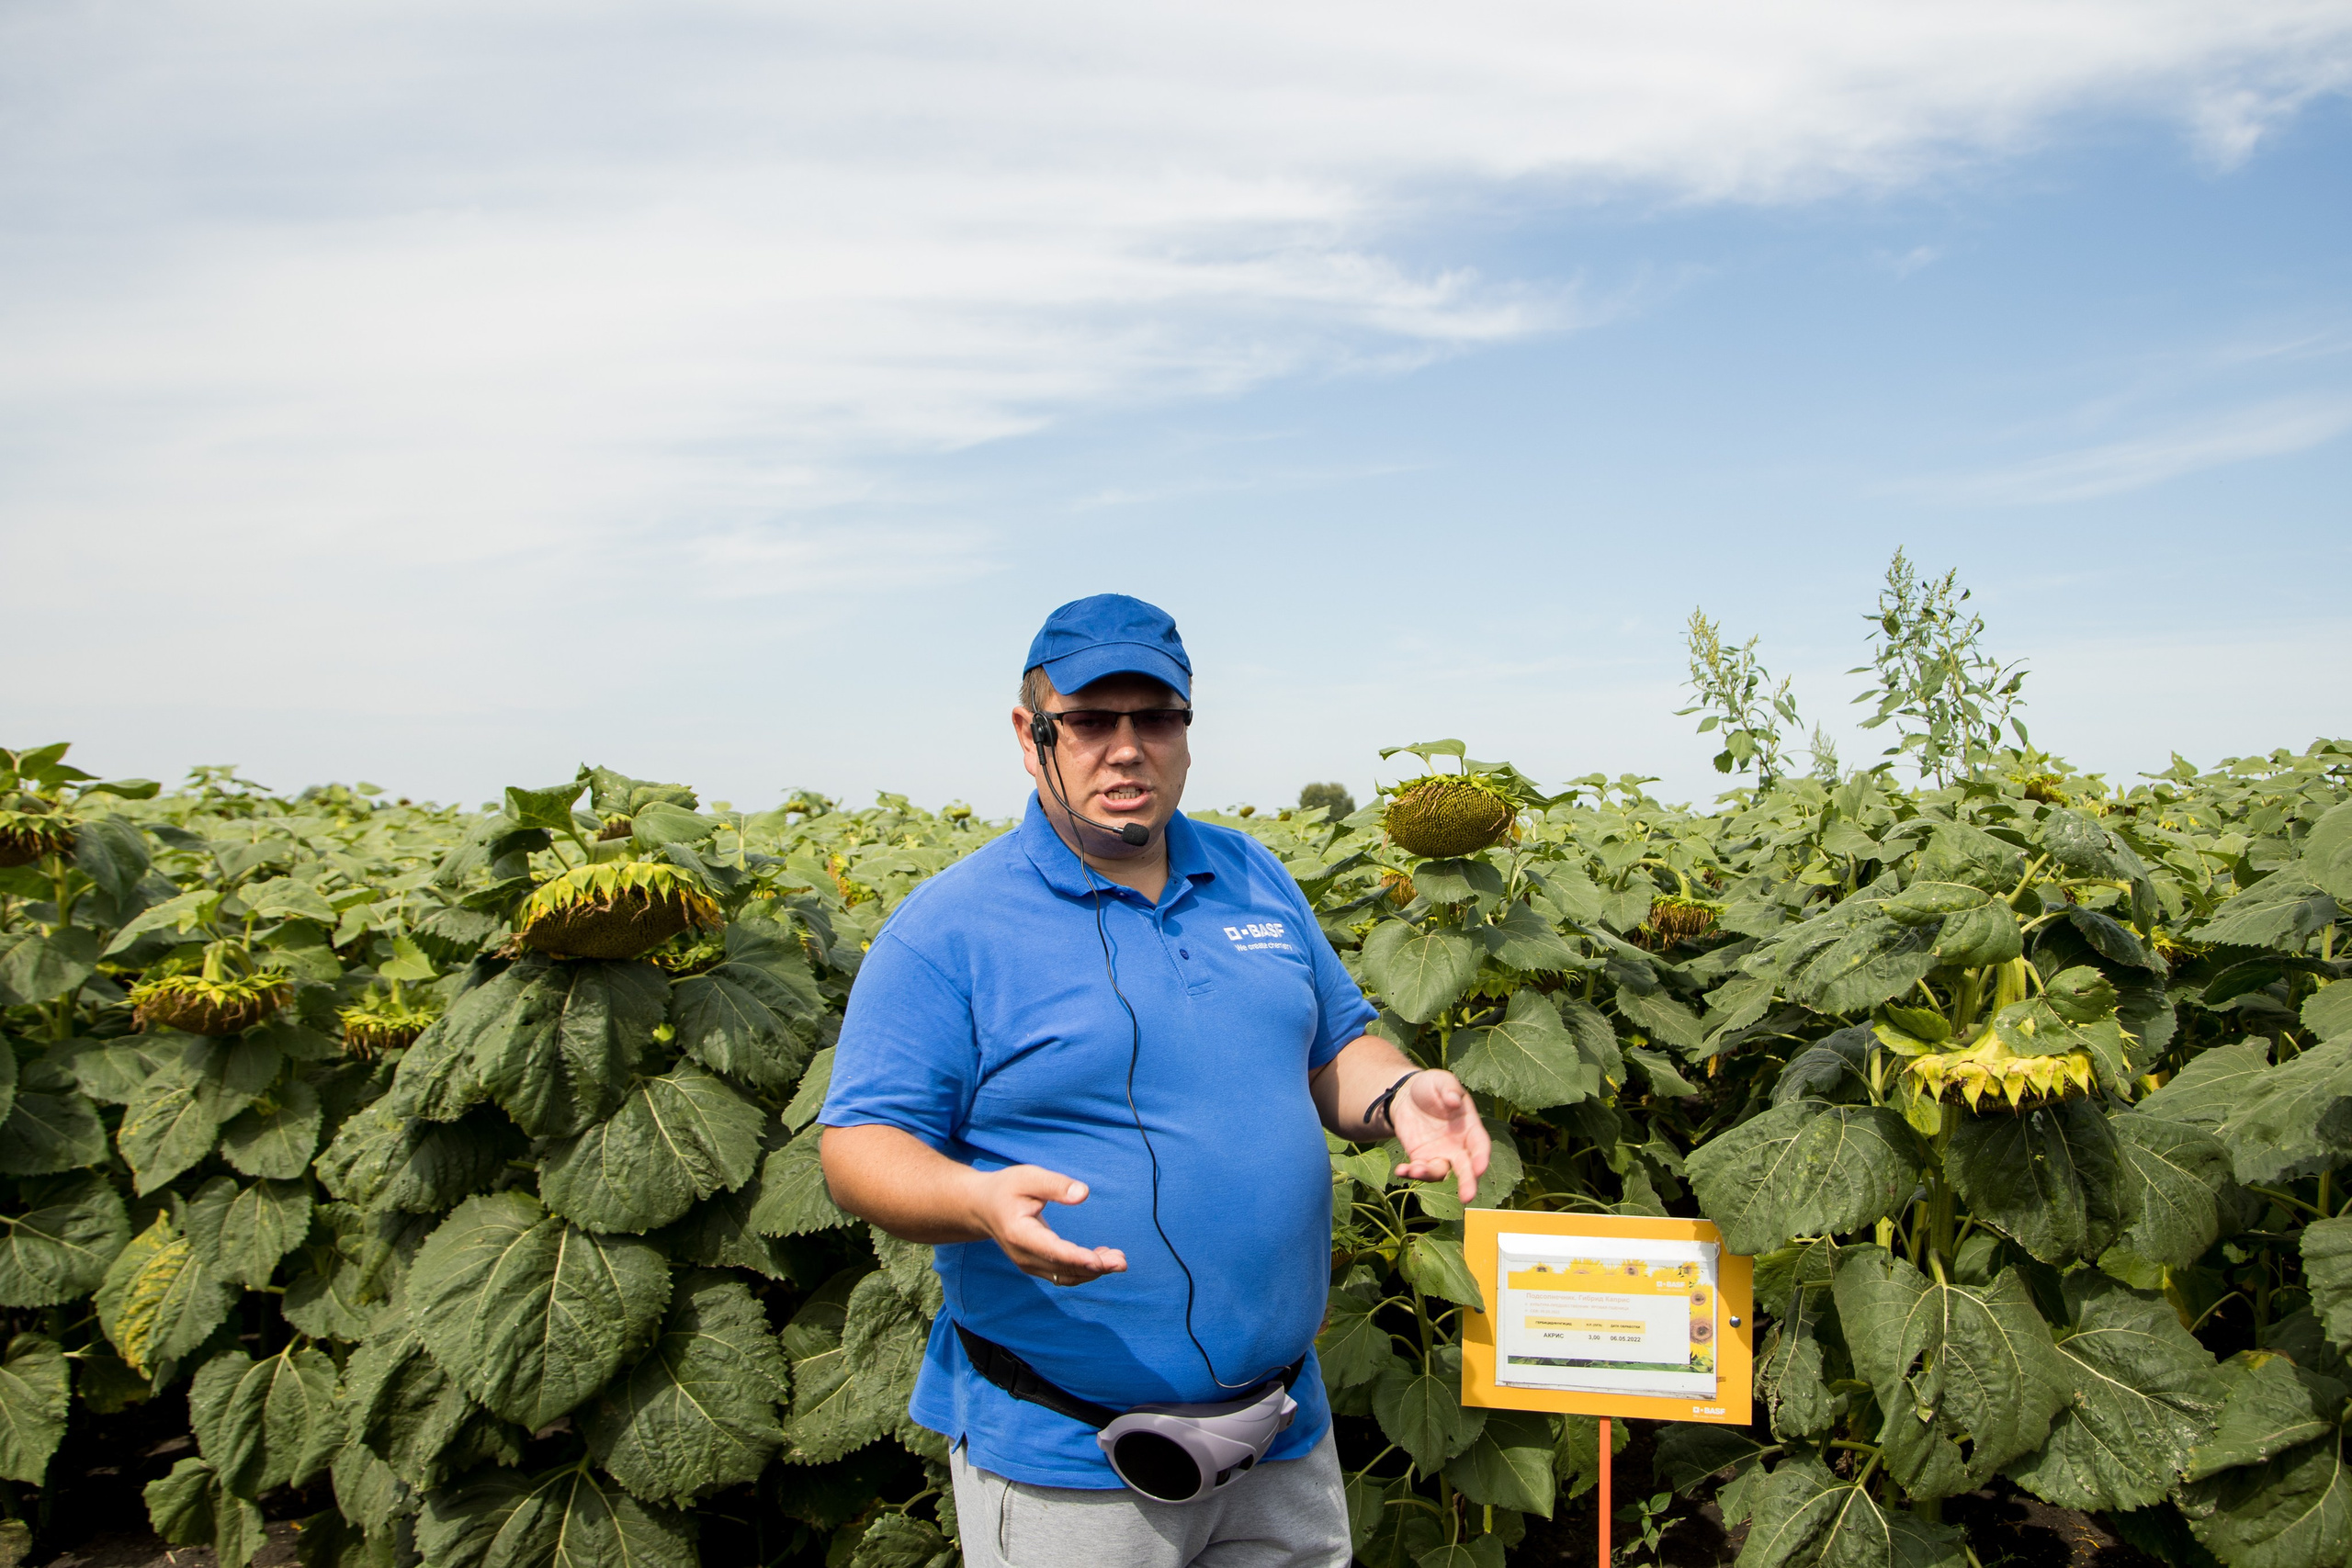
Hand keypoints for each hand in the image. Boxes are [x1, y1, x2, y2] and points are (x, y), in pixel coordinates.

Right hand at [969, 1164, 1127, 1286]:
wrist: (982, 1207)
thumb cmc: (1006, 1189)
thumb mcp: (1028, 1178)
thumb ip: (1055, 1185)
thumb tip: (1084, 1193)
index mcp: (1019, 1233)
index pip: (1051, 1251)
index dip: (1076, 1257)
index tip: (1099, 1262)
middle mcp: (1023, 1255)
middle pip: (1063, 1268)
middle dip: (1095, 1267)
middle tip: (1122, 1261)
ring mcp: (1029, 1264)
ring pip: (1066, 1276)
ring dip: (1093, 1271)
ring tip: (1119, 1260)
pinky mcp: (1036, 1266)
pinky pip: (1063, 1274)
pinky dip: (1084, 1270)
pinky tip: (1102, 1258)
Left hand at [1390, 1071, 1490, 1201]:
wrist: (1407, 1096)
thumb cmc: (1431, 1087)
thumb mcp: (1441, 1081)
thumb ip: (1449, 1089)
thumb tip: (1454, 1101)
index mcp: (1470, 1127)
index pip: (1480, 1146)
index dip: (1481, 1157)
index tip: (1480, 1168)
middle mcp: (1459, 1146)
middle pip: (1466, 1168)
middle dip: (1468, 1183)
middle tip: (1467, 1198)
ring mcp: (1440, 1154)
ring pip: (1441, 1172)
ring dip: (1430, 1175)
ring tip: (1415, 1170)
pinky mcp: (1421, 1159)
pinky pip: (1419, 1170)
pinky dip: (1410, 1173)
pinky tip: (1401, 1170)